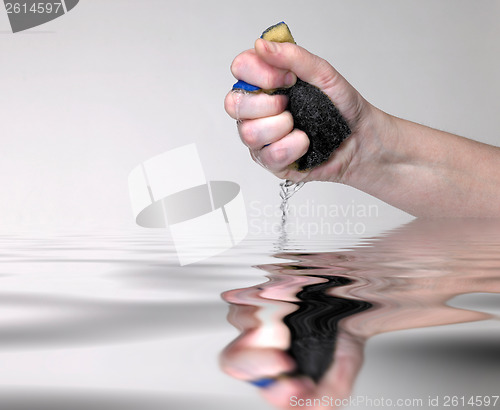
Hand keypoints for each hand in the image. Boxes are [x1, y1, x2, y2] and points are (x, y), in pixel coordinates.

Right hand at [224, 38, 384, 183]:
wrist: (360, 139)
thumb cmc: (340, 107)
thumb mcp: (322, 74)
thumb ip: (292, 57)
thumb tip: (262, 45)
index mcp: (265, 84)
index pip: (241, 69)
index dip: (261, 73)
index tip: (289, 78)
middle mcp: (257, 110)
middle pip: (233, 104)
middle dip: (267, 103)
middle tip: (290, 104)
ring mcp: (261, 138)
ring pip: (248, 133)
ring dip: (280, 127)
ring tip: (299, 126)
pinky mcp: (270, 161)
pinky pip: (269, 155)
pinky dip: (292, 147)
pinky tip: (304, 143)